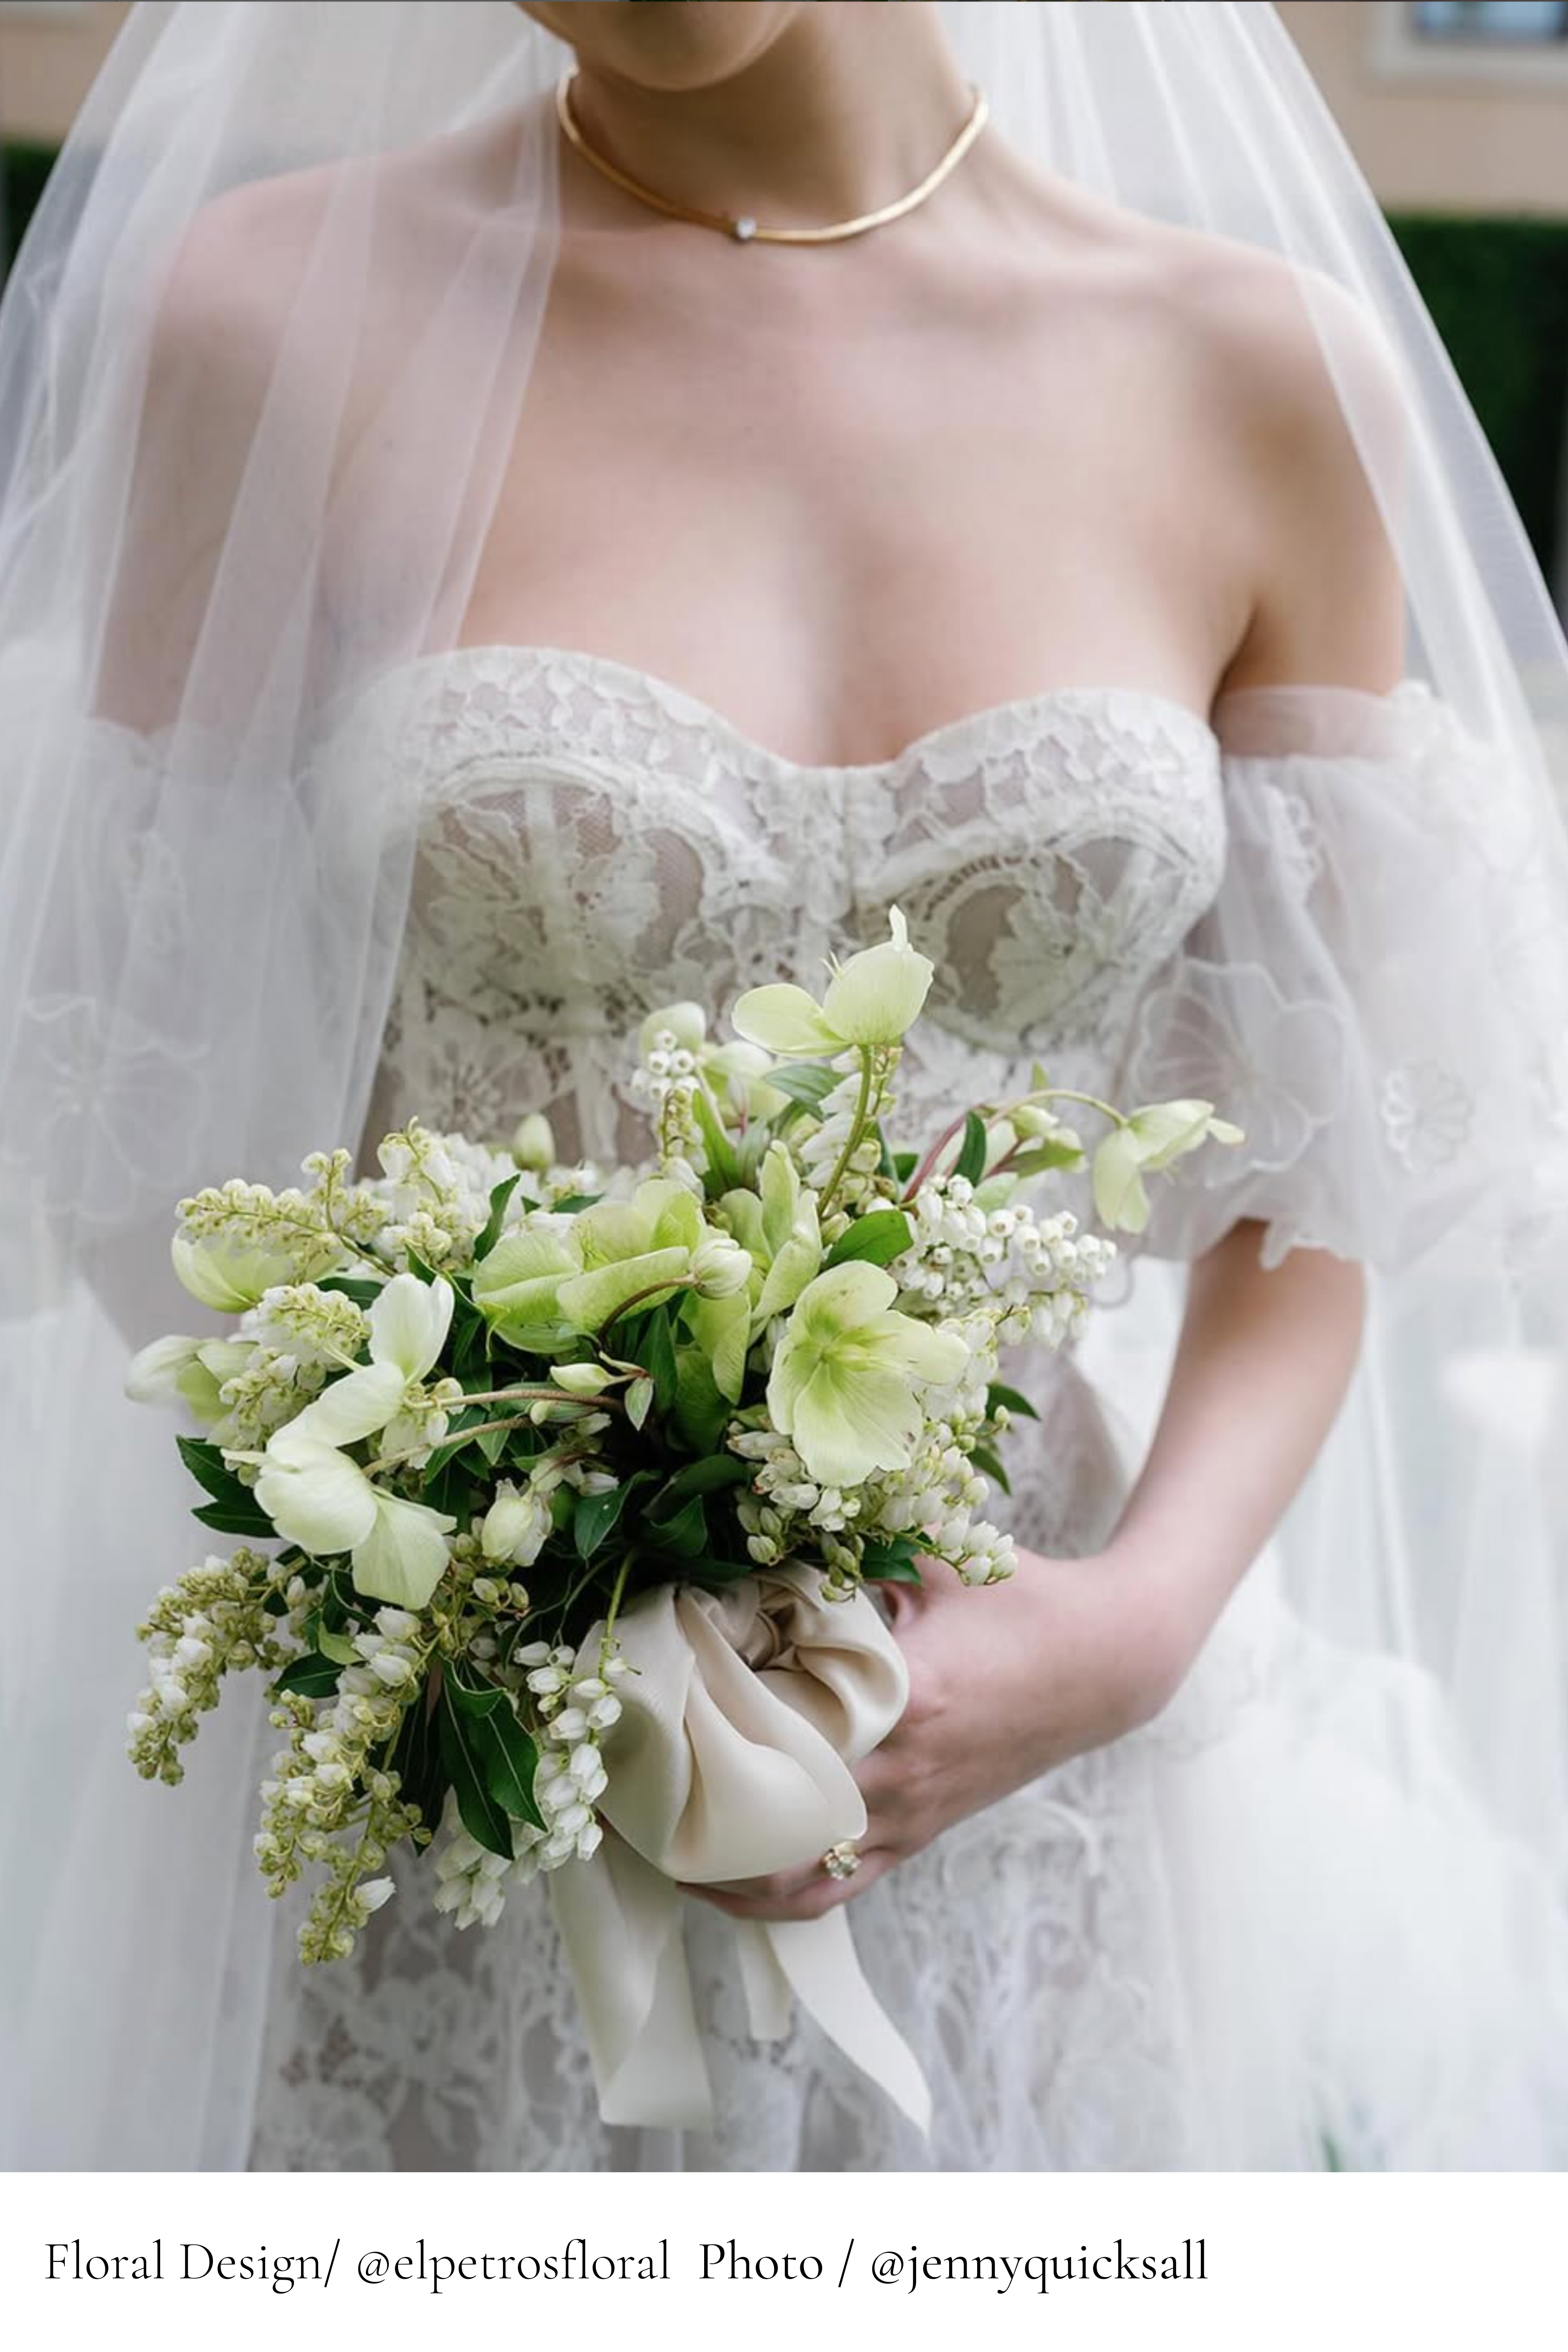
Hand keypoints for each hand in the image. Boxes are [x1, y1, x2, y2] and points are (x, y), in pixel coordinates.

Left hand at [682, 1545, 1187, 1925]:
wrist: (1107, 1662)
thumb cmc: (1023, 1599)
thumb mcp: (937, 1556)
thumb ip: (853, 1543)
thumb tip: (757, 1524)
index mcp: (900, 1697)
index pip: (778, 1728)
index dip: (703, 1731)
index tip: (640, 1714)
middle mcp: (898, 1772)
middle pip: (769, 1819)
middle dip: (687, 1815)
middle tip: (615, 1790)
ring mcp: (909, 1815)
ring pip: (794, 1878)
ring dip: (718, 1874)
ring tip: (650, 1844)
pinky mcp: (919, 1836)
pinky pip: (835, 1891)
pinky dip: (772, 1896)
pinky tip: (724, 1883)